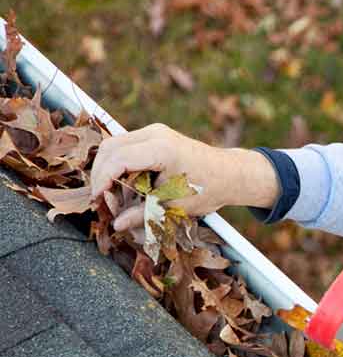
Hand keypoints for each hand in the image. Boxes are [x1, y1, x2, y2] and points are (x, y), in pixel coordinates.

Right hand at [89, 123, 279, 230]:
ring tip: (109, 193)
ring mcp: (155, 132)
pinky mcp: (155, 135)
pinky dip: (118, 162)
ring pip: (115, 144)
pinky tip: (120, 183)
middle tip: (100, 199)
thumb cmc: (207, 190)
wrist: (231, 174)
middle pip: (110, 147)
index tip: (97, 199)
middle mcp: (155, 134)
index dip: (102, 180)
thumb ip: (143, 214)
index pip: (118, 159)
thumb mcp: (174, 206)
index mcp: (161, 149)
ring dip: (107, 167)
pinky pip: (126, 145)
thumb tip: (116, 225)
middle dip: (100, 173)